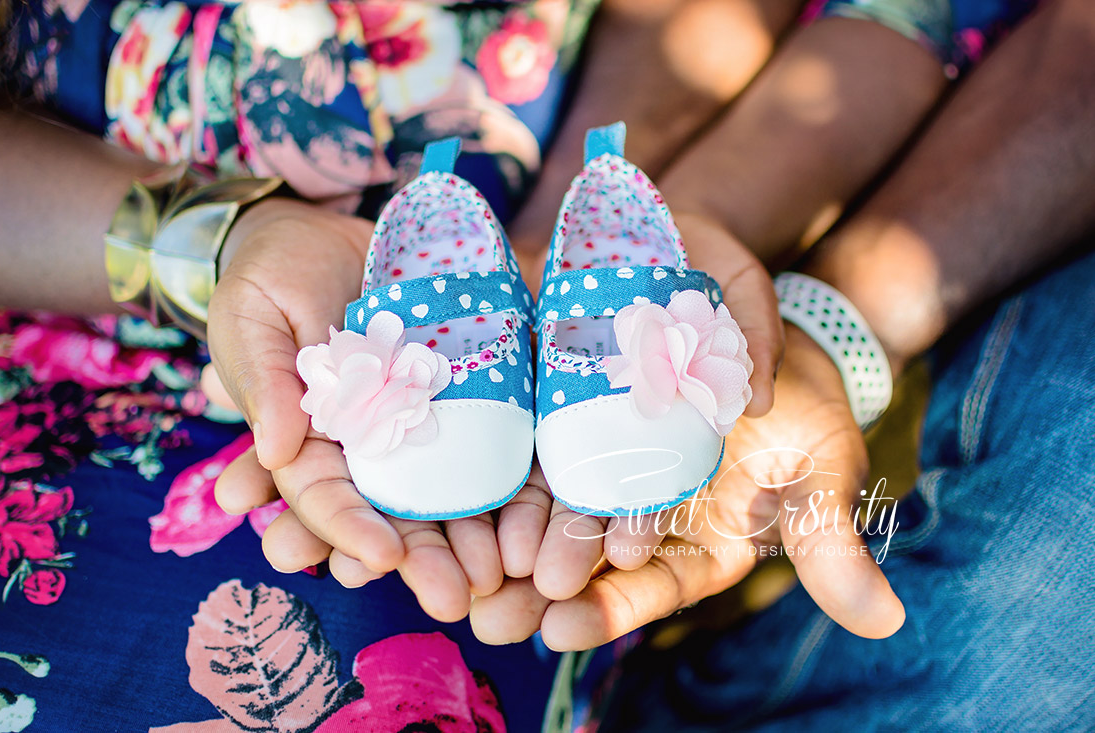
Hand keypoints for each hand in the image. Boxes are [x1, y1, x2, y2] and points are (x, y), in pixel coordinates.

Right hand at [205, 199, 507, 620]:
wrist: (326, 230)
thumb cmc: (272, 274)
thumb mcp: (252, 317)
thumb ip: (264, 381)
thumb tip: (277, 453)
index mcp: (307, 440)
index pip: (324, 496)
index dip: (348, 530)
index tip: (379, 560)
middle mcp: (366, 443)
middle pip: (395, 509)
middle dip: (424, 556)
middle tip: (457, 600)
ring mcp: (417, 418)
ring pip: (447, 486)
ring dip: (473, 533)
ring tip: (506, 574)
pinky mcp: (461, 386)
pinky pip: (490, 431)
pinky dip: (511, 471)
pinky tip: (537, 511)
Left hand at [471, 325, 904, 648]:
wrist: (763, 323)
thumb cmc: (801, 404)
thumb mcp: (821, 467)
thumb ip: (831, 540)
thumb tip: (884, 624)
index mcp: (697, 542)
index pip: (652, 586)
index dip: (611, 607)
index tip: (562, 628)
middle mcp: (640, 514)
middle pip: (585, 562)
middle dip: (535, 590)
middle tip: (486, 617)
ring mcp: (600, 465)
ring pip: (547, 513)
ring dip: (501, 543)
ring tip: (454, 575)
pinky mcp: (570, 413)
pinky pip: (529, 443)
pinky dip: (497, 468)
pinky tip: (452, 490)